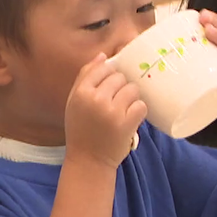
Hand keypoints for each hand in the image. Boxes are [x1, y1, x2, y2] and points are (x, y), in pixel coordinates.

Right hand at [63, 53, 147, 167]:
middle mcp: (95, 99)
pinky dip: (138, 112)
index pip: (103, 68)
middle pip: (120, 78)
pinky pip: (141, 105)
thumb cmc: (81, 130)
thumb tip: (103, 56)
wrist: (89, 161)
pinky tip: (130, 119)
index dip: (109, 76)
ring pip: (132, 90)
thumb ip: (86, 77)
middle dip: (121, 88)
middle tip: (116, 104)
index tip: (109, 88)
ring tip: (123, 111)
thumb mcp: (74, 102)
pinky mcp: (126, 123)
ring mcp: (112, 111)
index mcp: (81, 92)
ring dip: (131, 99)